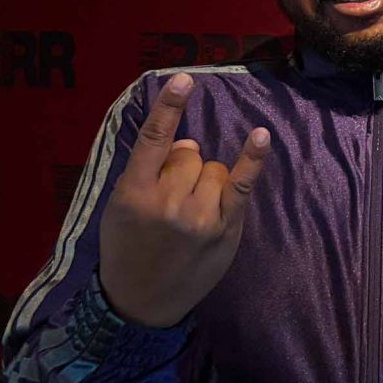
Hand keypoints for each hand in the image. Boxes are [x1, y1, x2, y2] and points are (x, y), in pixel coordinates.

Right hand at [97, 73, 270, 327]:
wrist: (142, 303)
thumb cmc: (127, 249)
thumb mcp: (120, 208)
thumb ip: (150, 172)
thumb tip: (189, 141)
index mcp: (133, 193)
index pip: (153, 140)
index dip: (169, 107)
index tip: (184, 79)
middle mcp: (168, 202)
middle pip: (190, 153)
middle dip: (183, 166)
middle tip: (171, 199)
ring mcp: (200, 216)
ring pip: (214, 168)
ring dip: (206, 180)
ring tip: (189, 212)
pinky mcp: (225, 229)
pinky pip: (242, 185)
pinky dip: (253, 159)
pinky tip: (262, 136)